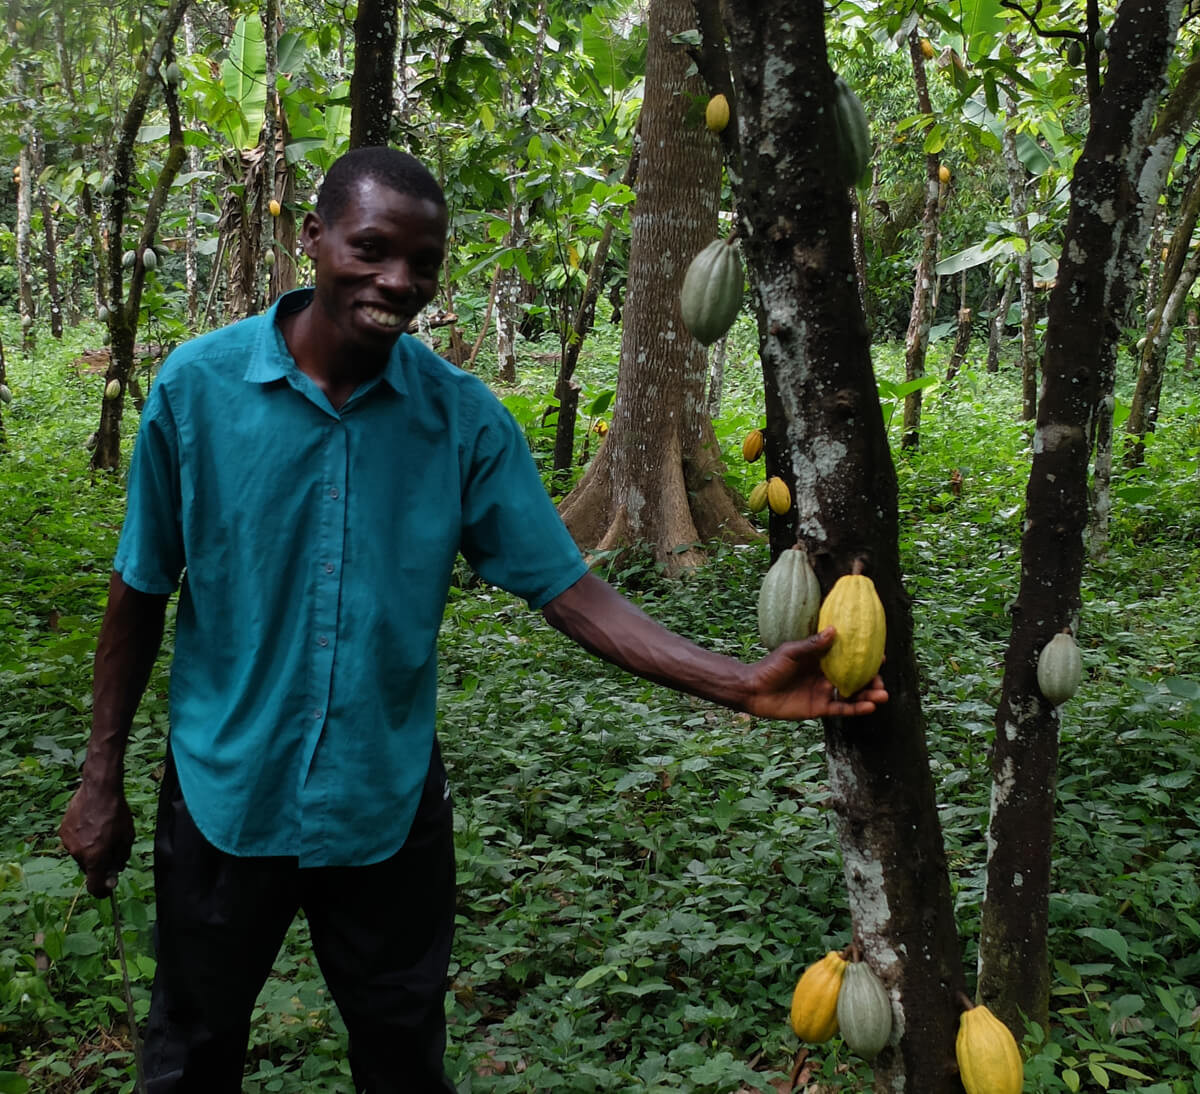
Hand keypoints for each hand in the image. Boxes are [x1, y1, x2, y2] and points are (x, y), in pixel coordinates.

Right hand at [59, 779, 134, 897]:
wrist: (99, 790)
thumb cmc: (117, 813)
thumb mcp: (127, 838)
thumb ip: (120, 858)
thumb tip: (114, 874)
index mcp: (95, 857)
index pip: (94, 886)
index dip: (102, 891)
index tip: (107, 890)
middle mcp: (79, 853)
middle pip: (89, 867)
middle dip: (99, 863)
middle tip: (111, 848)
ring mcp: (68, 843)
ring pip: (81, 854)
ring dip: (90, 849)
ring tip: (102, 830)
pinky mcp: (63, 831)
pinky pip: (74, 842)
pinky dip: (82, 838)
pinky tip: (91, 824)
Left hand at [742, 628, 887, 720]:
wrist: (753, 690)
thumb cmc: (770, 667)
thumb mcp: (791, 652)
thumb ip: (812, 645)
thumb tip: (833, 630)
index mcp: (821, 659)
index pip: (847, 657)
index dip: (864, 657)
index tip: (880, 654)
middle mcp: (826, 675)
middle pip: (855, 677)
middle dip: (871, 679)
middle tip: (882, 681)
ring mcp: (824, 692)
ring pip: (852, 694)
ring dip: (868, 695)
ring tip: (882, 695)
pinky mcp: (819, 708)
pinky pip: (842, 709)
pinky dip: (856, 709)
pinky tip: (869, 707)